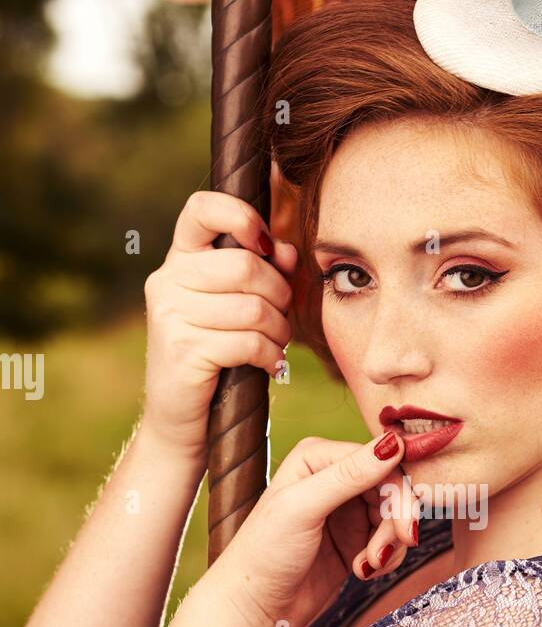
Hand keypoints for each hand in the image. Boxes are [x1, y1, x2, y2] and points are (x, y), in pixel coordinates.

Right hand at [141, 191, 296, 465]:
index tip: (264, 243)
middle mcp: (167, 280)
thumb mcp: (239, 307)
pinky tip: (269, 364)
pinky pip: (248, 342)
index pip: (202, 208)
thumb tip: (288, 250)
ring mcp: (170, 315)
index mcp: (180, 259)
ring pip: (252, 308)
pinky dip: (270, 355)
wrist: (182, 418)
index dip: (240, 216)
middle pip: (245, 266)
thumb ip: (263, 272)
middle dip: (279, 294)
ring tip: (277, 344)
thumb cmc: (218, 356)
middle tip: (281, 317)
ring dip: (280, 331)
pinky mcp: (182, 350)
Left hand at [203, 429, 419, 626]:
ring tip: (368, 567)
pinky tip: (363, 571)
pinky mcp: (354, 539)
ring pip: (394, 515)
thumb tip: (392, 444)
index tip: (405, 528)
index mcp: (318, 457)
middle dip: (395, 523)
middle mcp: (334, 477)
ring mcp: (345, 509)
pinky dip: (386, 557)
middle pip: (392, 488)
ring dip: (390, 544)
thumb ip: (347, 475)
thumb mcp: (303, 508)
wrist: (254, 608)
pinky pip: (389, 540)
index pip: (379, 461)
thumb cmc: (264, 553)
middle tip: (386, 553)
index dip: (397, 492)